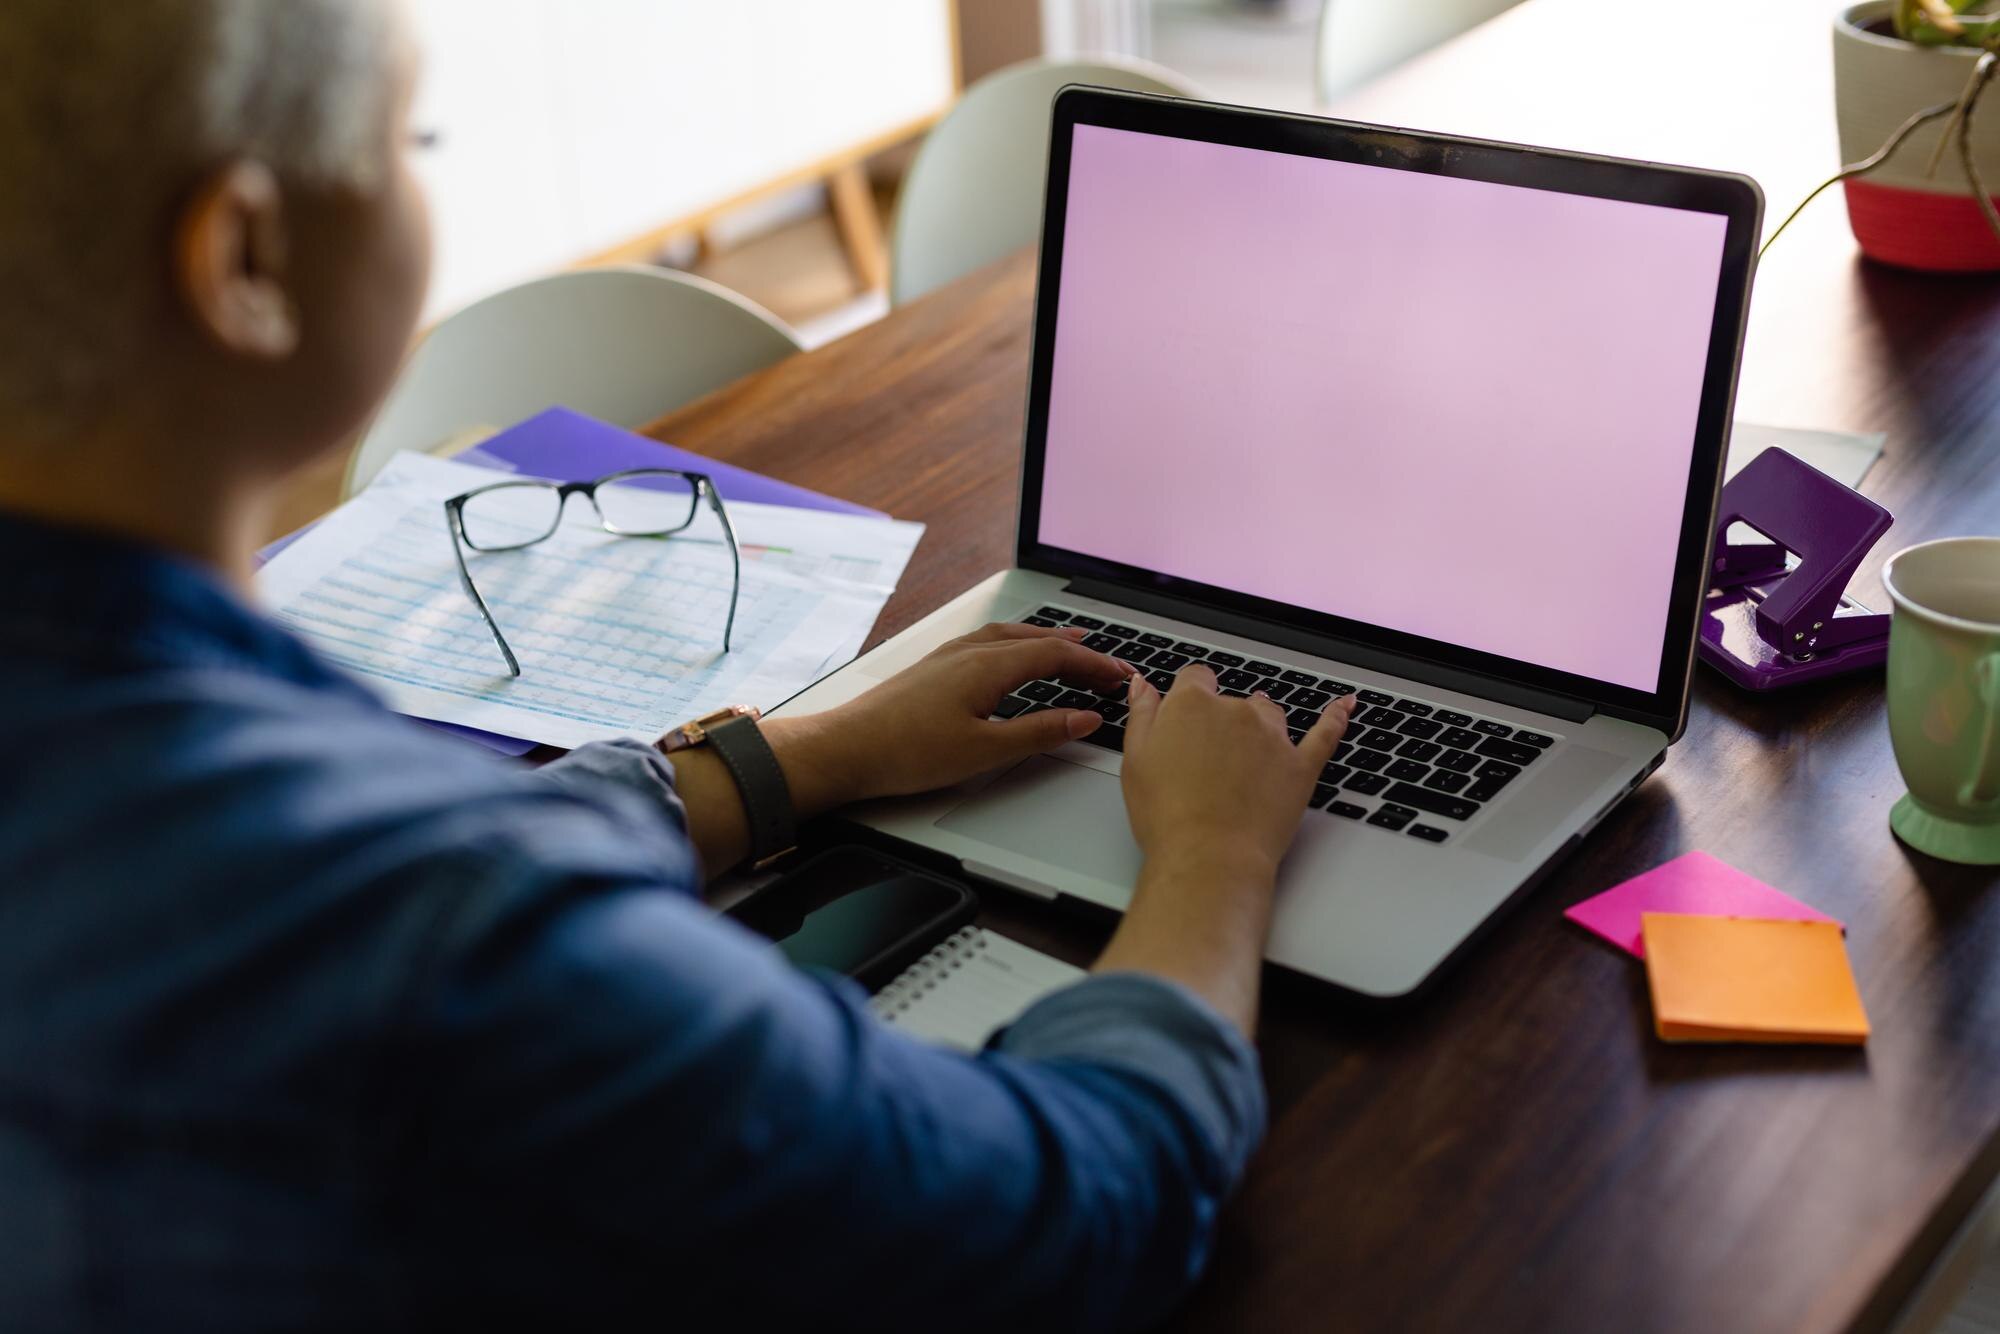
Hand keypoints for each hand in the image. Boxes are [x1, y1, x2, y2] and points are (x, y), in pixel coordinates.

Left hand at [768, 621, 1135, 812]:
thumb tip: (1084, 719)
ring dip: (1048, 641)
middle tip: (1109, 666)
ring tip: (1072, 646)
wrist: (845, 749)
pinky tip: (1014, 656)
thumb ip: (1040, 732)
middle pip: (1038, 640)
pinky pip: (990, 642)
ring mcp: (950, 655)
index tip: (1122, 675)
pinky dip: (1018, 644)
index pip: (1057, 654)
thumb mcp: (985, 751)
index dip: (1096, 663)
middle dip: (1079, 651)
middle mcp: (970, 650)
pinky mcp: (935, 666)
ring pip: (1012, 637)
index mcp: (988, 665)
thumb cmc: (906, 752)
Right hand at [1120, 664, 1356, 881]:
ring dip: (1260, 727)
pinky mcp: (1301, 765)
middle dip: (1221, 723)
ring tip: (1248, 757)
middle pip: (1233, 701)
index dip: (1189, 697)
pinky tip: (1344, 705)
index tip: (1185, 717)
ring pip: (1270, 715)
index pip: (1195, 678)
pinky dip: (1335, 717)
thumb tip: (1143, 685)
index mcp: (1192, 705)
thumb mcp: (1135, 760)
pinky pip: (1325, 733)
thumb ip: (1142, 715)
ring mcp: (1274, 737)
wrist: (1208, 859)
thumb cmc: (1167, 816)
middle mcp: (1236, 711)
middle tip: (1207, 764)